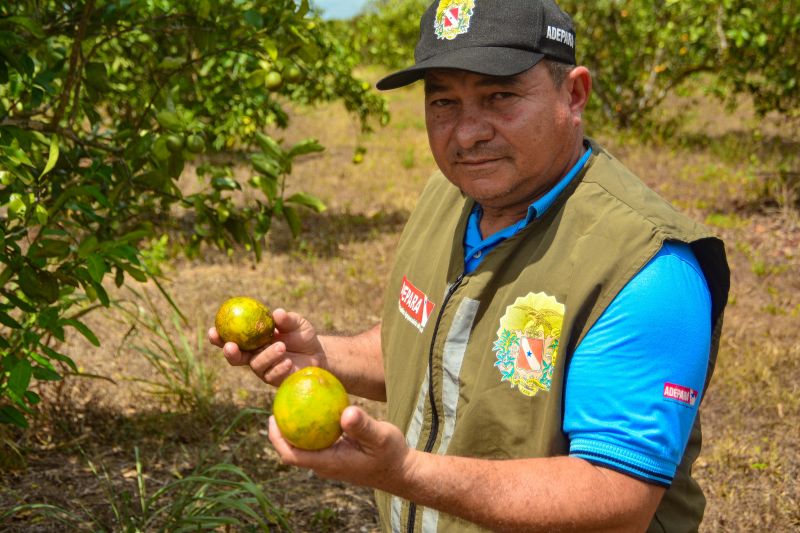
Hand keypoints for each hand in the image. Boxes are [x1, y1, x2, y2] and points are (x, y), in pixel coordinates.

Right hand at [208, 308, 325, 385]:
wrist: (318, 353)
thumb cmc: (302, 335)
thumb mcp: (297, 323)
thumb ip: (286, 319)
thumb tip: (276, 314)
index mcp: (252, 339)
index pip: (231, 338)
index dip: (219, 337)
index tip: (213, 330)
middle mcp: (254, 355)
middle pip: (234, 357)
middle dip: (228, 352)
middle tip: (230, 346)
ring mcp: (263, 369)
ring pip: (255, 365)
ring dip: (266, 355)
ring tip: (282, 346)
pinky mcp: (274, 379)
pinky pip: (271, 375)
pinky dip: (279, 367)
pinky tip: (288, 362)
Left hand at [268, 406, 414, 491]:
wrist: (401, 470)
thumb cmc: (391, 455)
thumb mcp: (381, 437)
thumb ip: (363, 426)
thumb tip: (346, 412)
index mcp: (329, 462)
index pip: (292, 455)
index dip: (278, 438)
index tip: (273, 417)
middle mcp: (325, 464)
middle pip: (293, 449)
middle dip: (282, 429)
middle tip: (279, 402)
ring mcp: (330, 460)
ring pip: (305, 444)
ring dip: (296, 426)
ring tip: (292, 399)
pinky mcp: (337, 455)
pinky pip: (318, 439)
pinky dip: (313, 424)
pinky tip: (317, 404)